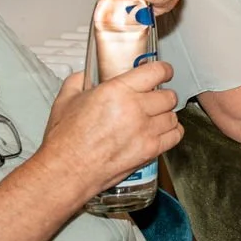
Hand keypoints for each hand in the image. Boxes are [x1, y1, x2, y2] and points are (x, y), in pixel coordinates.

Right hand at [39, 62, 181, 194]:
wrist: (66, 170)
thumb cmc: (65, 141)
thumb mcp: (65, 101)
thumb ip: (78, 82)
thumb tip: (86, 76)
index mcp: (117, 91)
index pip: (156, 72)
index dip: (163, 70)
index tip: (163, 72)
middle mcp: (134, 109)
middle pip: (168, 95)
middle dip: (162, 96)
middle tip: (153, 99)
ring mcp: (144, 130)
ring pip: (173, 116)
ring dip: (165, 115)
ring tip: (155, 117)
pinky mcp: (149, 150)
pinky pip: (175, 136)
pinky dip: (172, 132)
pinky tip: (162, 131)